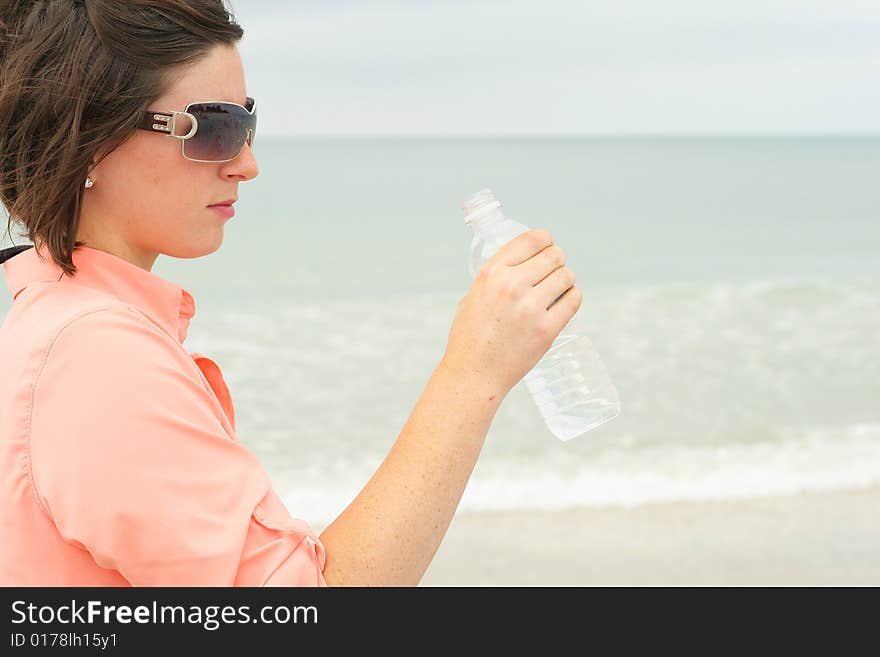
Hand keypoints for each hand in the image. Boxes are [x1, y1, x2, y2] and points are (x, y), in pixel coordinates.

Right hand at [441, 229, 581, 395]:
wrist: (473, 374)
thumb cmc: (470, 338)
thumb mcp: (472, 296)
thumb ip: (495, 279)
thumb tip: (519, 266)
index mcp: (492, 273)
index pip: (532, 239)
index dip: (545, 240)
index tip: (547, 247)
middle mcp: (512, 285)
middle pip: (554, 255)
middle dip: (557, 261)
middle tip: (553, 271)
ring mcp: (531, 308)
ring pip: (567, 276)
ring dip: (565, 280)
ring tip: (557, 289)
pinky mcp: (547, 329)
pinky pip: (574, 300)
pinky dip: (573, 297)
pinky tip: (565, 301)